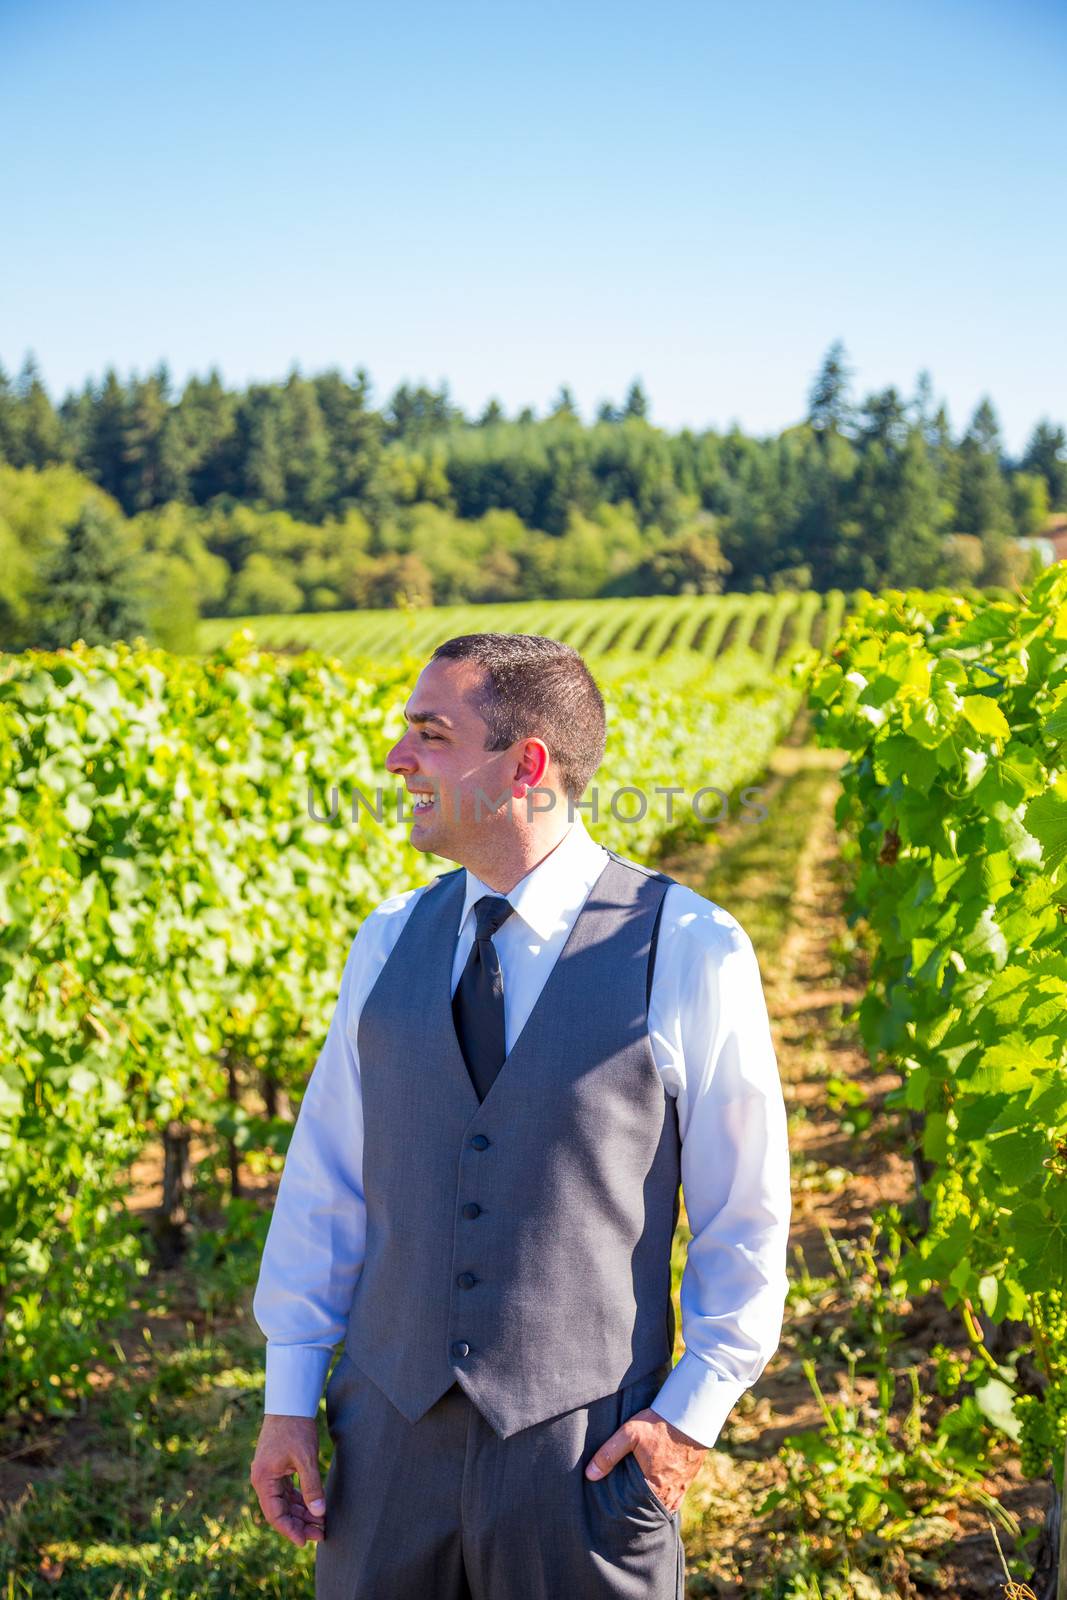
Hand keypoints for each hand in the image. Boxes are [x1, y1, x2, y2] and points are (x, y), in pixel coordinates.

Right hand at [250, 1414, 326, 1546]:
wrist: (289, 1402)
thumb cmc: (296, 1428)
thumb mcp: (306, 1458)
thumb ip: (312, 1487)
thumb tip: (319, 1513)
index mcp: (264, 1479)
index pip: (275, 1514)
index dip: (290, 1530)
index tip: (304, 1542)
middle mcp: (263, 1479)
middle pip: (280, 1511)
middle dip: (300, 1524)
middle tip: (320, 1534)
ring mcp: (269, 1474)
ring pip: (285, 1502)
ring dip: (302, 1513)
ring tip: (321, 1524)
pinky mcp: (277, 1469)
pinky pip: (287, 1492)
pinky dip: (300, 1500)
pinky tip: (314, 1508)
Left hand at [584, 1405, 705, 1513]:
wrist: (690, 1415)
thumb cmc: (658, 1424)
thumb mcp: (629, 1434)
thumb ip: (609, 1454)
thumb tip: (590, 1475)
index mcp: (656, 1488)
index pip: (637, 1511)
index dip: (627, 1510)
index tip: (616, 1510)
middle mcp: (671, 1493)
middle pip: (652, 1510)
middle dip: (639, 1509)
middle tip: (626, 1506)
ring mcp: (682, 1487)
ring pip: (665, 1505)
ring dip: (653, 1504)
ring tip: (639, 1500)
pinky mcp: (689, 1479)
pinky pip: (677, 1498)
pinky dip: (667, 1498)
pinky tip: (658, 1492)